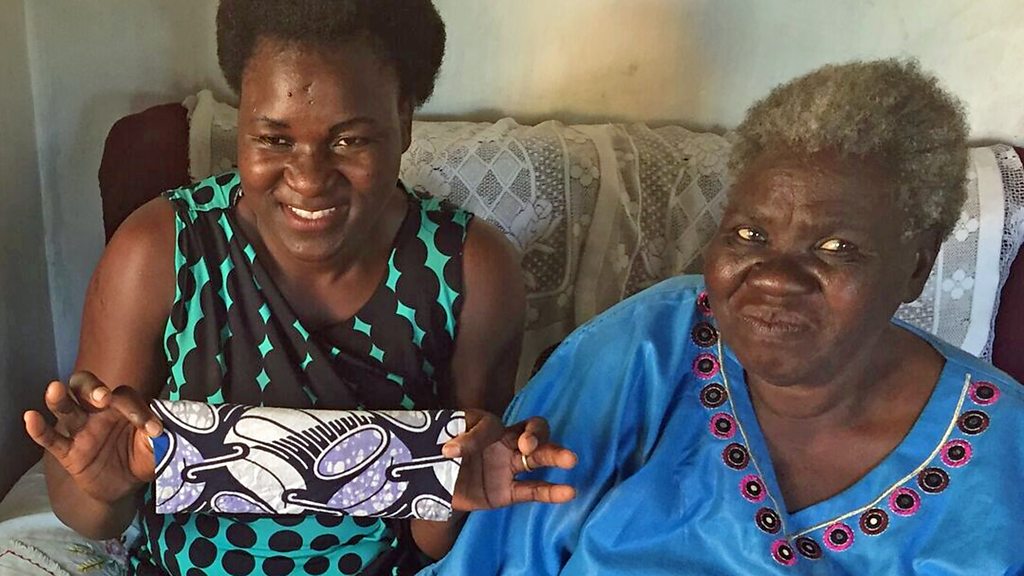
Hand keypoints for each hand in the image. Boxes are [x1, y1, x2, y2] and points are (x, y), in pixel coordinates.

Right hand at [23, 371, 162, 503]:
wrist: (124, 487)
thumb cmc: (142, 457)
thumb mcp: (156, 448)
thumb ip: (158, 439)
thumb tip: (162, 434)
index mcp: (122, 406)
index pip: (126, 397)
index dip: (139, 411)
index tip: (154, 430)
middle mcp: (98, 412)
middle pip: (86, 387)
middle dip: (92, 388)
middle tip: (103, 397)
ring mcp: (81, 430)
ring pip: (65, 408)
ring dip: (60, 398)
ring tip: (55, 389)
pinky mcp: (68, 452)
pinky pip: (51, 439)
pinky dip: (39, 429)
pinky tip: (30, 418)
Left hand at [445, 411, 576, 511]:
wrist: (433, 482)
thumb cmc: (441, 451)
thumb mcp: (443, 437)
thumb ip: (452, 439)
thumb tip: (450, 449)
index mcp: (489, 427)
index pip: (492, 425)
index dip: (472, 438)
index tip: (450, 451)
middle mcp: (505, 444)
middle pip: (531, 433)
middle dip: (536, 436)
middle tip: (529, 445)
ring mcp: (509, 468)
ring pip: (537, 458)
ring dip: (554, 456)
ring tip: (570, 460)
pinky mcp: (508, 492)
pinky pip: (533, 490)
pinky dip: (551, 492)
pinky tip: (569, 491)